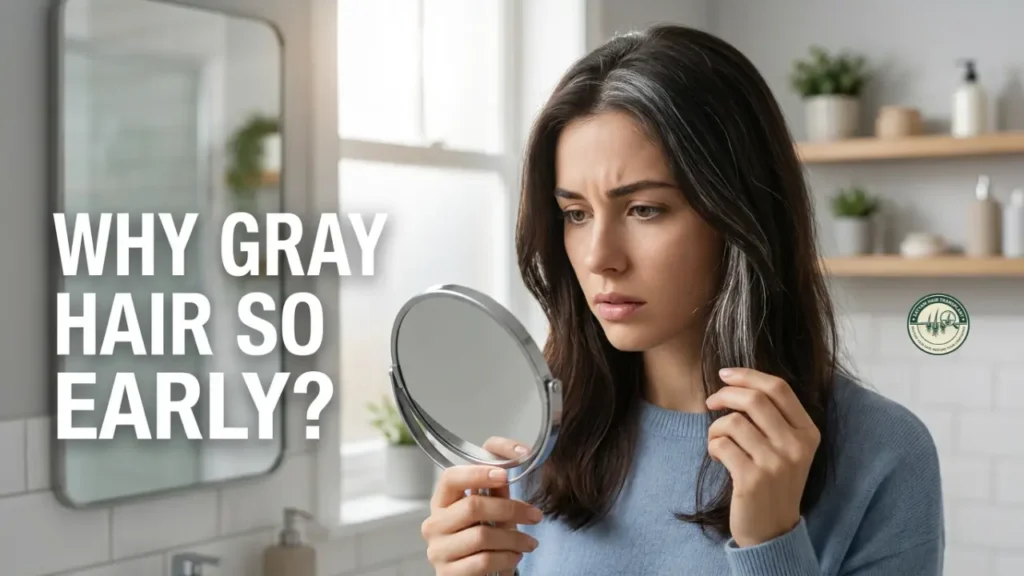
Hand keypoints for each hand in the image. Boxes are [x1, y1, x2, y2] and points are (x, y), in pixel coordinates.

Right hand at [421, 437, 541, 575]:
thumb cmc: (482, 542)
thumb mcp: (491, 513)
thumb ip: (497, 492)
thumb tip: (511, 464)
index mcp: (442, 502)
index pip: (451, 478)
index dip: (477, 473)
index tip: (505, 475)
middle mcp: (434, 524)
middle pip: (473, 505)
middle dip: (511, 508)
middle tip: (535, 515)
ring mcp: (438, 550)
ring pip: (482, 536)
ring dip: (514, 538)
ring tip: (529, 542)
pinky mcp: (448, 573)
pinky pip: (483, 561)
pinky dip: (506, 558)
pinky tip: (515, 556)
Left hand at [705, 367, 819, 547]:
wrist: (773, 531)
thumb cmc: (773, 483)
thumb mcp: (787, 449)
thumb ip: (773, 418)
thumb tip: (735, 382)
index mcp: (808, 433)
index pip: (779, 388)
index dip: (748, 375)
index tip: (725, 375)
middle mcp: (796, 446)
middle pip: (754, 399)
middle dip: (725, 395)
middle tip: (711, 403)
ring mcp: (775, 464)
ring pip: (733, 422)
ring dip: (715, 427)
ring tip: (717, 441)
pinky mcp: (752, 480)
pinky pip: (721, 445)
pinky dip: (712, 446)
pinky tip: (717, 457)